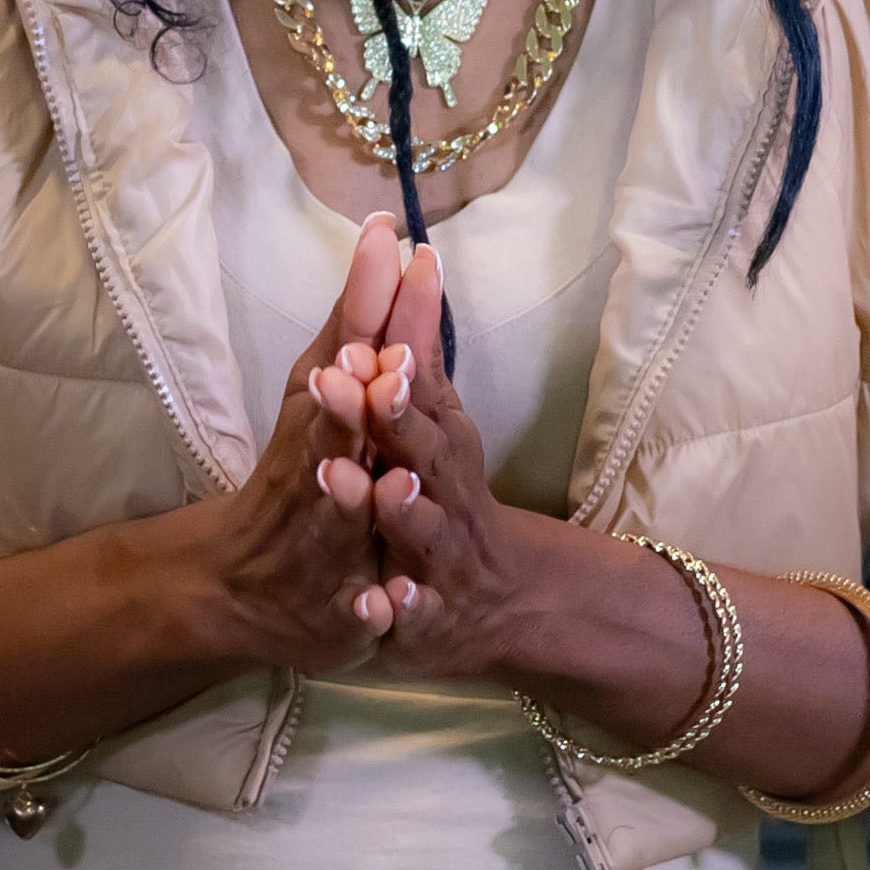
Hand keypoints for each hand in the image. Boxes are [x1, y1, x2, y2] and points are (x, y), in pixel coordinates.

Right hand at [161, 213, 405, 674]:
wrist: (238, 583)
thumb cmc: (297, 472)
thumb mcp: (327, 390)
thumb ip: (359, 317)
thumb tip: (387, 232)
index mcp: (322, 419)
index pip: (347, 357)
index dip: (370, 311)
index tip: (390, 254)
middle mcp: (315, 473)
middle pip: (333, 434)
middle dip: (353, 404)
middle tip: (385, 368)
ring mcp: (321, 544)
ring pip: (339, 521)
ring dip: (354, 500)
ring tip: (382, 480)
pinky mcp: (335, 607)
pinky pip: (352, 612)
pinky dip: (365, 611)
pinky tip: (380, 609)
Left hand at [350, 242, 545, 682]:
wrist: (498, 598)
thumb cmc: (451, 491)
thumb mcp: (436, 417)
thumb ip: (417, 344)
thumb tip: (412, 252)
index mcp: (440, 441)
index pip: (419, 397)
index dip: (398, 370)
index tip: (373, 340)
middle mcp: (445, 491)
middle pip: (425, 453)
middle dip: (398, 422)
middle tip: (371, 387)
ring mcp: (437, 555)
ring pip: (421, 532)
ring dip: (405, 509)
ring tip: (386, 487)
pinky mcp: (423, 616)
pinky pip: (410, 615)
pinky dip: (395, 609)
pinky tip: (377, 602)